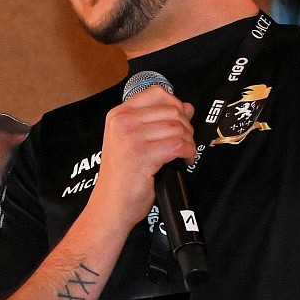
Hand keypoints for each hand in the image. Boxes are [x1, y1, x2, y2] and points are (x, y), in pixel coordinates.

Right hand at [87, 86, 195, 228]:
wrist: (110, 205)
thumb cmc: (122, 178)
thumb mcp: (135, 142)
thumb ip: (157, 121)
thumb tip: (185, 107)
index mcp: (118, 115)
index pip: (157, 93)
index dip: (176, 105)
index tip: (181, 119)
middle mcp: (123, 123)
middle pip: (172, 110)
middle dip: (186, 127)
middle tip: (184, 142)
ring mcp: (131, 138)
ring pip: (178, 127)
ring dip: (188, 141)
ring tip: (184, 153)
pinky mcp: (142, 154)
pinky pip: (178, 145)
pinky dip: (188, 153)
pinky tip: (183, 160)